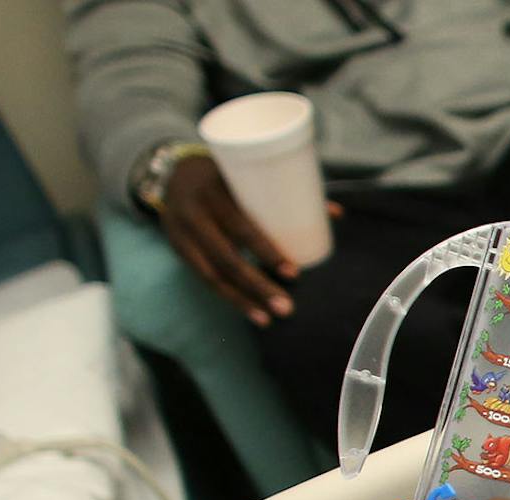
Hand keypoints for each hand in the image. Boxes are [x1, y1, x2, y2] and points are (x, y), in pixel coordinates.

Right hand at [159, 159, 344, 326]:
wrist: (172, 171)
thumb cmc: (225, 174)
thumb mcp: (248, 174)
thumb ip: (288, 192)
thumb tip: (337, 214)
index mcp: (216, 188)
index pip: (241, 225)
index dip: (266, 250)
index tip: (293, 272)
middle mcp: (195, 211)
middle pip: (228, 257)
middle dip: (258, 285)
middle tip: (287, 307)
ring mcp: (182, 232)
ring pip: (214, 274)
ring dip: (244, 300)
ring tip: (271, 318)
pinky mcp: (178, 248)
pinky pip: (205, 279)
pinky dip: (230, 298)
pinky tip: (252, 313)